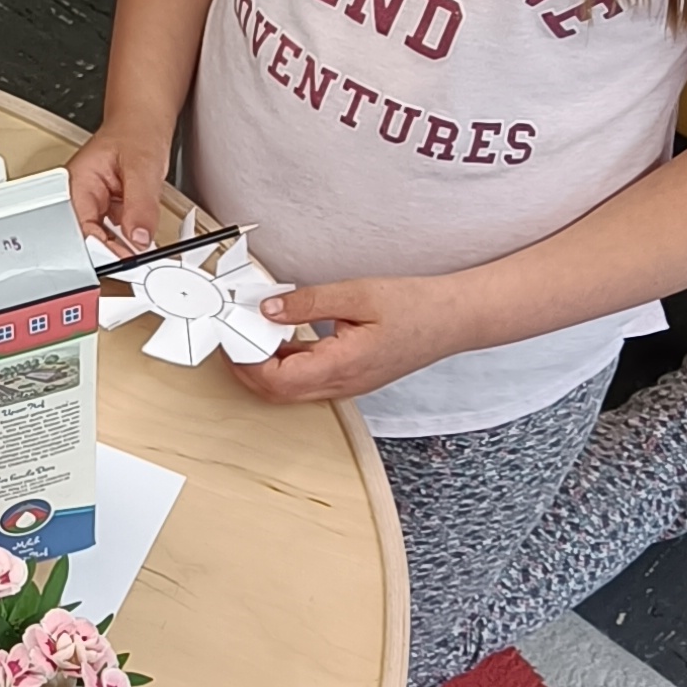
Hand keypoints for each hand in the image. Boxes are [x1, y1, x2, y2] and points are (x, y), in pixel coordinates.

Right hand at [67, 131, 170, 255]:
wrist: (143, 121)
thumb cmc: (136, 131)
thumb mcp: (143, 168)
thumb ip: (141, 205)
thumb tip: (139, 238)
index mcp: (76, 184)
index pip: (80, 229)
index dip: (102, 249)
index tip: (125, 261)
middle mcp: (79, 196)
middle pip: (87, 239)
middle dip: (113, 251)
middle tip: (137, 259)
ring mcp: (92, 204)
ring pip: (102, 239)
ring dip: (122, 245)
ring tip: (141, 244)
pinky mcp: (106, 208)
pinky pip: (114, 233)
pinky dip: (128, 237)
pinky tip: (139, 234)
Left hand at [233, 270, 465, 407]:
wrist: (454, 319)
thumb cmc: (416, 307)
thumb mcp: (356, 294)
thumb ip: (308, 302)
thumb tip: (268, 309)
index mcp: (341, 367)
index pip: (276, 380)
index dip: (246, 362)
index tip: (232, 336)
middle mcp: (341, 385)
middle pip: (277, 392)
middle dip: (247, 368)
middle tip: (233, 336)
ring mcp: (346, 385)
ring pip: (291, 390)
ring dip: (265, 367)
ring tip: (252, 332)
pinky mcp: (350, 378)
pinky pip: (307, 380)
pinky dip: (286, 363)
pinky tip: (281, 336)